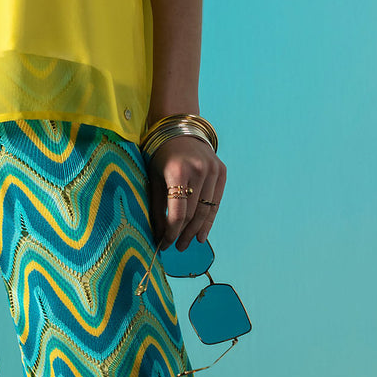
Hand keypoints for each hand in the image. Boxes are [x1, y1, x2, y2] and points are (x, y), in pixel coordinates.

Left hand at [146, 135, 225, 250]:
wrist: (180, 128)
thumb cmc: (161, 154)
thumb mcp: (154, 177)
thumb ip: (157, 206)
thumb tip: (159, 236)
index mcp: (178, 171)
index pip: (178, 212)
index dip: (171, 232)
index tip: (164, 244)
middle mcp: (198, 170)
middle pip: (193, 214)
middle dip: (183, 234)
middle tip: (177, 247)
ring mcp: (213, 170)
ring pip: (206, 211)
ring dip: (196, 231)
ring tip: (187, 243)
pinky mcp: (222, 171)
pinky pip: (216, 202)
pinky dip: (209, 220)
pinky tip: (202, 234)